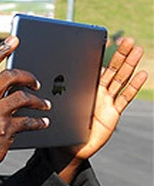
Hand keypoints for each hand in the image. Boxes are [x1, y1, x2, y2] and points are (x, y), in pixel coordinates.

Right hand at [0, 36, 51, 169]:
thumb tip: (1, 75)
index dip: (1, 51)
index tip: (14, 40)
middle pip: (8, 76)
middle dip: (27, 76)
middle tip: (36, 82)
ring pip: (21, 97)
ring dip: (37, 100)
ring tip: (44, 105)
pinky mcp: (3, 130)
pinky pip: (27, 120)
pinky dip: (38, 121)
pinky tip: (44, 122)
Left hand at [62, 36, 146, 161]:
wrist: (69, 147)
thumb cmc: (60, 125)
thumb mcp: (55, 105)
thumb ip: (53, 92)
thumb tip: (43, 74)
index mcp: (82, 87)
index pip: (91, 66)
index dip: (99, 53)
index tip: (106, 38)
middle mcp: (96, 92)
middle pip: (110, 69)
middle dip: (120, 54)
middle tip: (128, 39)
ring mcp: (106, 101)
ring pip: (119, 79)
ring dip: (129, 64)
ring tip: (138, 49)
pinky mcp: (113, 114)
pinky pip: (124, 98)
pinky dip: (133, 86)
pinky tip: (142, 74)